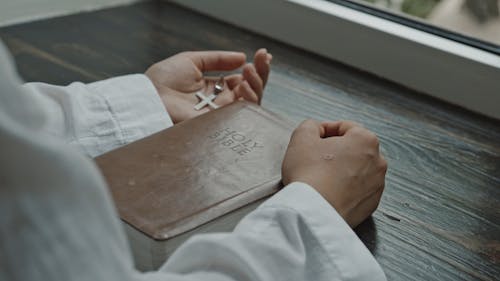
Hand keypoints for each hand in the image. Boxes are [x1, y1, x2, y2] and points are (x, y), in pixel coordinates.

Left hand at [145, 49, 271, 122]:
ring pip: (253, 103)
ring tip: (249, 70)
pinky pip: (244, 115)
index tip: (262, 54)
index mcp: (214, 88)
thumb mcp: (192, 61)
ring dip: (257, 84)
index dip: (255, 67)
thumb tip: (242, 57)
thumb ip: (218, 59)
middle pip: (252, 91)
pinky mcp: (221, 124)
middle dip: (261, 73)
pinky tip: (242, 84)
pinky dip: (249, 98)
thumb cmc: (163, 80)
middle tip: (263, 58)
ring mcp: (222, 114)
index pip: (242, 79)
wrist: (149, 99)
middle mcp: (221, 103)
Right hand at [282, 120, 386, 227]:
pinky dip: (345, 189)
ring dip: (340, 170)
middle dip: (334, 152)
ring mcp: (377, 185)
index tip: (311, 140)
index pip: (344, 127)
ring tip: (320, 177)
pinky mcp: (371, 205)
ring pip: (356, 170)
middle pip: (352, 149)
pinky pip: (357, 191)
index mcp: (366, 140)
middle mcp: (378, 161)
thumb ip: (310, 126)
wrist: (313, 213)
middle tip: (314, 159)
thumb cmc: (309, 175)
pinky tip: (328, 192)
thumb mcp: (301, 137)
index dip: (323, 131)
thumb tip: (316, 130)